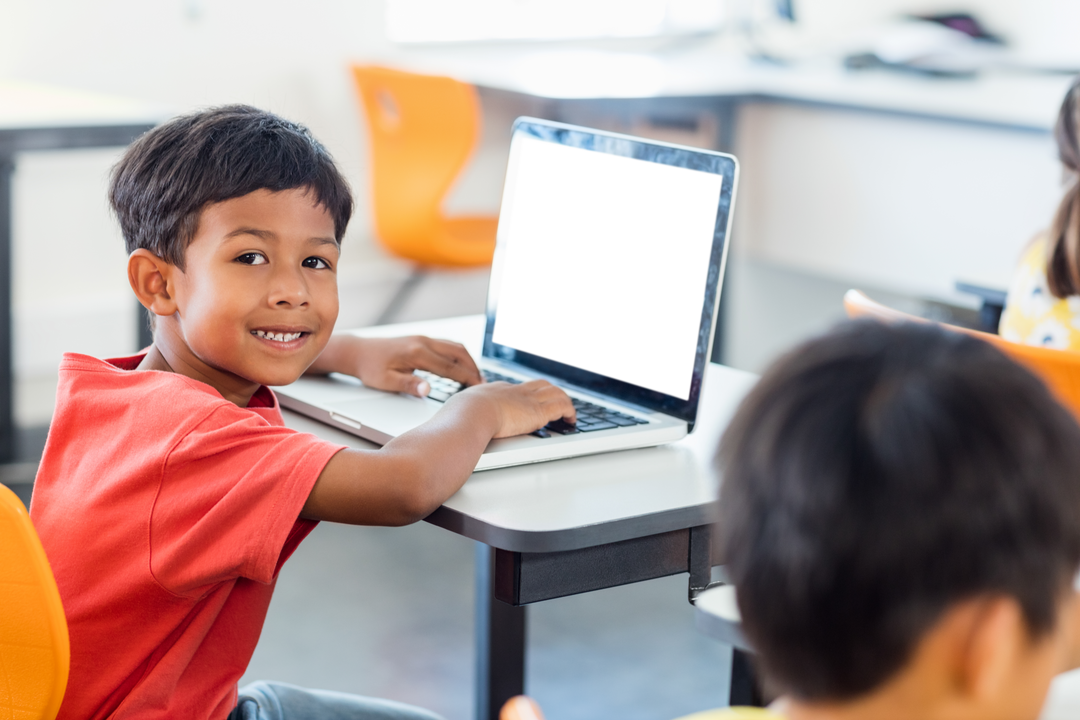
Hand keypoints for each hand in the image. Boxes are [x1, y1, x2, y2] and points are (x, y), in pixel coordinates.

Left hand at [309, 335, 482, 395]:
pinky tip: (460, 367)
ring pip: (454, 347)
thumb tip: (428, 390)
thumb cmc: (370, 368)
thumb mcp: (386, 381)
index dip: (466, 378)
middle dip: (473, 368)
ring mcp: (423, 339)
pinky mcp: (421, 340)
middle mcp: (423, 342)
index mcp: (417, 353)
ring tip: (475, 377)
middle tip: (482, 384)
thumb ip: (409, 384)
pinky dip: (458, 356)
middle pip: (458, 353)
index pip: (449, 367)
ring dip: (467, 361)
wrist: (358, 352)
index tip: (478, 388)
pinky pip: (447, 346)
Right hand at [451, 380, 575, 437]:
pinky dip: (569, 411)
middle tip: (555, 402)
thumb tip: (450, 419)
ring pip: (555, 393)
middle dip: (549, 392)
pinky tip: (570, 420)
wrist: (470, 414)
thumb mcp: (459, 409)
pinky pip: (561, 406)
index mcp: (497, 390)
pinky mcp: (538, 412)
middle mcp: (515, 391)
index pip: (517, 388)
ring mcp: (528, 400)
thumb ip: (460, 413)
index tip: (530, 401)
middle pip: (540, 385)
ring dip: (563, 401)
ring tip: (568, 413)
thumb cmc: (460, 415)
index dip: (527, 394)